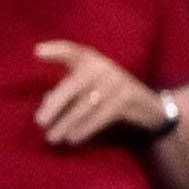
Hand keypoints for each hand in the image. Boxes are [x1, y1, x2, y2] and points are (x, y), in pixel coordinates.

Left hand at [33, 42, 164, 148]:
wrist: (150, 106)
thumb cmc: (110, 94)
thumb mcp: (90, 86)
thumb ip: (69, 91)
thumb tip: (47, 103)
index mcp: (91, 59)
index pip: (71, 50)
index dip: (56, 50)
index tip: (37, 53)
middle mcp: (103, 66)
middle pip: (72, 85)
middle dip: (55, 105)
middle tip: (39, 122)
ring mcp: (116, 81)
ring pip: (85, 105)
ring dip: (66, 123)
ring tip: (52, 137)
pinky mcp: (127, 97)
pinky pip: (101, 116)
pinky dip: (85, 128)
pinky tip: (72, 138)